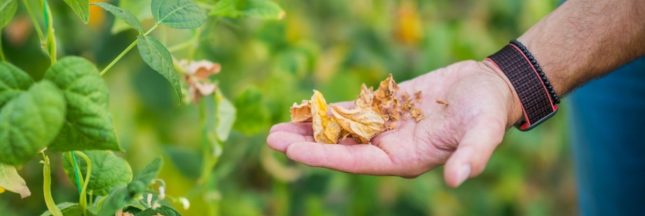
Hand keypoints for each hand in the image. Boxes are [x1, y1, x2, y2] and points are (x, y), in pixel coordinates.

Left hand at [267, 60, 522, 186]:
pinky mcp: (384, 108)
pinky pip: (351, 110)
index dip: (325, 156)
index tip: (294, 151)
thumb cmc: (487, 113)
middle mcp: (389, 148)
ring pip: (340, 130)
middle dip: (306, 144)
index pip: (357, 163)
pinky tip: (304, 109)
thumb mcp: (484, 133)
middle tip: (272, 139)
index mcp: (405, 159)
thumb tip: (456, 180)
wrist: (487, 88)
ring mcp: (384, 128)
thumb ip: (471, 156)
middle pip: (340, 149)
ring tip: (277, 128)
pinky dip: (328, 110)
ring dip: (310, 128)